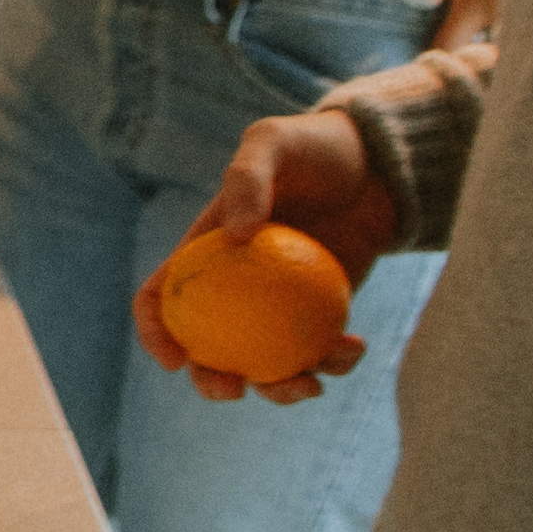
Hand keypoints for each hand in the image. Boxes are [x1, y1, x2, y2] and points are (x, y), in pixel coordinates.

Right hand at [151, 106, 403, 404]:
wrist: (379, 163)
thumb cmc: (315, 147)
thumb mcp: (273, 142)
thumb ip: (248, 179)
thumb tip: (235, 236)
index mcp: (206, 252)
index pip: (162, 296)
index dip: (154, 332)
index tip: (174, 358)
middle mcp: (236, 286)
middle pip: (206, 348)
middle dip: (212, 382)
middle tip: (236, 389)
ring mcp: (279, 306)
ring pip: (265, 365)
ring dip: (281, 388)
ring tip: (312, 384)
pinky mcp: (322, 314)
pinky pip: (320, 352)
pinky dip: (334, 361)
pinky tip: (355, 347)